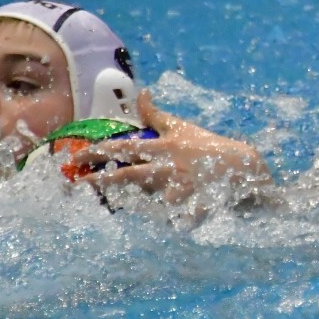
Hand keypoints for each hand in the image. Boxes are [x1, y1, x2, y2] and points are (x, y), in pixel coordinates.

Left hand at [73, 91, 274, 210]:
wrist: (241, 166)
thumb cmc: (207, 146)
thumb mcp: (180, 127)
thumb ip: (156, 114)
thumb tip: (142, 92)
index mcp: (163, 147)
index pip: (123, 147)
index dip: (98, 151)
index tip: (77, 155)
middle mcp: (168, 167)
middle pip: (127, 176)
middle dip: (100, 181)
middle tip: (79, 184)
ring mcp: (180, 189)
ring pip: (145, 201)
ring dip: (129, 205)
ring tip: (114, 206)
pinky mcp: (192, 207)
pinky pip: (171, 221)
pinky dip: (164, 224)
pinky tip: (158, 226)